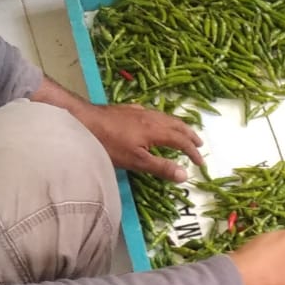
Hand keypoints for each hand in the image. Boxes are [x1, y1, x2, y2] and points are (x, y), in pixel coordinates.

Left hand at [73, 102, 205, 182]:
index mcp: (156, 130)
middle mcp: (151, 117)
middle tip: (199, 144)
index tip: (200, 163)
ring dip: (178, 126)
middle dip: (189, 135)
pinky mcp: (127, 110)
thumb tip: (184, 175)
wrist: (83, 120)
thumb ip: (161, 167)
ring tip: (183, 132)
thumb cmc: (109, 143)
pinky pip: (152, 113)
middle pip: (177, 124)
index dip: (193, 152)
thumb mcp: (136, 161)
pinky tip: (155, 122)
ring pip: (165, 117)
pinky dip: (162, 120)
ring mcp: (139, 111)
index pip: (181, 141)